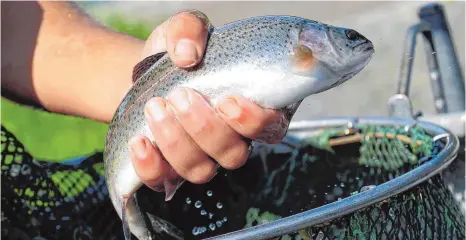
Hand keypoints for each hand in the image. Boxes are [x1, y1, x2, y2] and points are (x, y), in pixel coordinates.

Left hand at [128, 11, 289, 191]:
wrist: (143, 76)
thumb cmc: (176, 56)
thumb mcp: (183, 31)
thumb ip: (190, 29)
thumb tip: (187, 53)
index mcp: (252, 109)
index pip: (270, 129)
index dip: (253, 122)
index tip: (227, 100)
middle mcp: (231, 141)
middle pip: (233, 154)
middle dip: (204, 127)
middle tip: (181, 95)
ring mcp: (202, 159)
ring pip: (200, 170)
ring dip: (176, 141)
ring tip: (155, 107)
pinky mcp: (169, 171)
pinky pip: (164, 181)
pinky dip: (151, 165)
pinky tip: (139, 140)